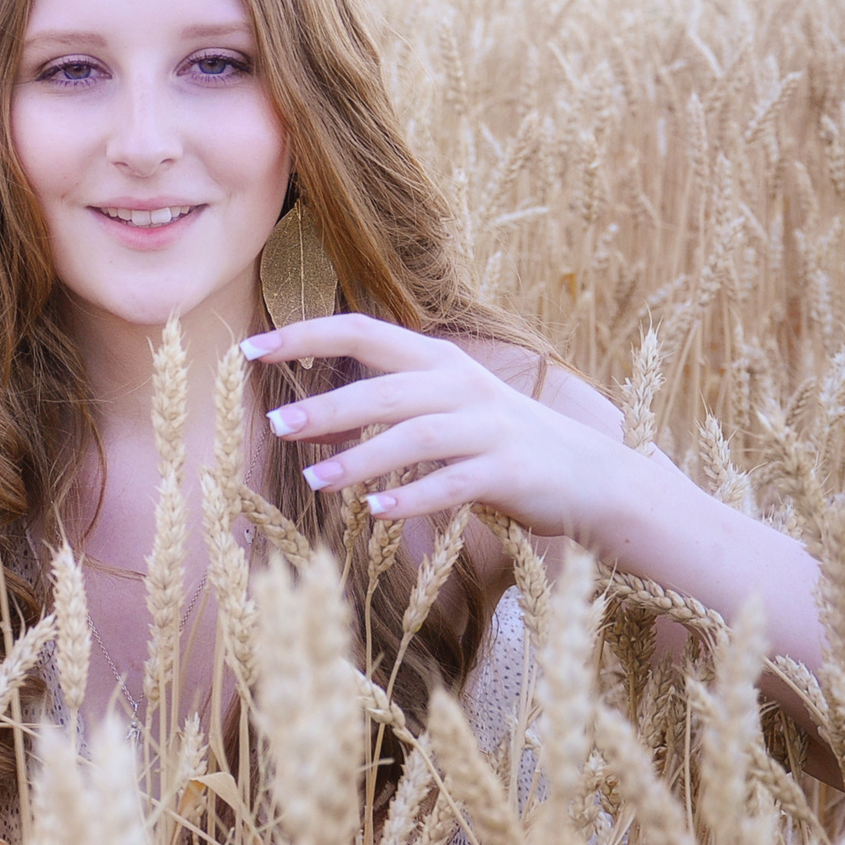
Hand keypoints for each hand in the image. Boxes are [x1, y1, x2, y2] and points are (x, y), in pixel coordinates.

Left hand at [242, 314, 631, 540]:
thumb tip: (310, 420)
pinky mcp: (509, 471)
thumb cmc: (500, 441)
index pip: (363, 332)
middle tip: (276, 426)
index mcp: (437, 360)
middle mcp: (461, 385)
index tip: (253, 348)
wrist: (590, 474)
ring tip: (314, 481)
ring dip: (362, 458)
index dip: (307, 336)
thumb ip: (384, 406)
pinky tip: (377, 511)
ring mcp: (488, 427)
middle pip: (384, 388)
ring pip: (416, 435)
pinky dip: (414, 495)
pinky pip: (455, 482)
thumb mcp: (443, 410)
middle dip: (327, 406)